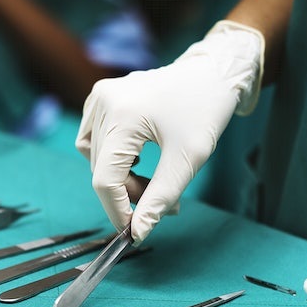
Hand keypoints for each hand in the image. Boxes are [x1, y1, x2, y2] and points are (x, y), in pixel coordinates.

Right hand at [75, 21, 263, 243]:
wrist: (212, 72)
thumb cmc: (205, 111)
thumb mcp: (188, 160)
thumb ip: (160, 198)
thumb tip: (137, 234)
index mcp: (123, 115)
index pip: (105, 179)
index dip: (117, 211)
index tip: (134, 232)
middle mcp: (103, 102)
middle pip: (102, 170)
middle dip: (129, 193)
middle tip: (165, 200)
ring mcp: (99, 97)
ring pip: (96, 159)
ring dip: (120, 177)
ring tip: (154, 177)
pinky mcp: (100, 97)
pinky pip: (94, 140)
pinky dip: (112, 158)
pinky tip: (138, 157)